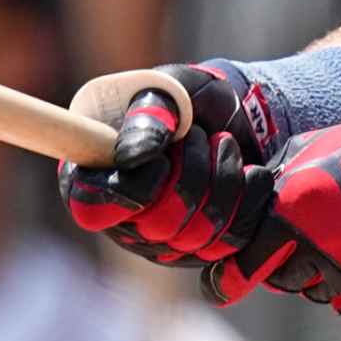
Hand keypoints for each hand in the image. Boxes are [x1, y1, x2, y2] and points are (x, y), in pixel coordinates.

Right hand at [59, 61, 283, 265]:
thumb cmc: (191, 100)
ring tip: (223, 143)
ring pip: (197, 236)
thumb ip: (149, 113)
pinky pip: (232, 242)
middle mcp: (124, 219)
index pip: (92, 209)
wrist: (238, 116)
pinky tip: (249, 171)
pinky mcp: (204, 250)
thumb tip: (132, 155)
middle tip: (198, 136)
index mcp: (95, 177)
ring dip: (221, 179)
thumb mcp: (170, 89)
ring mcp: (163, 242)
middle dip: (190, 173)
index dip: (131, 188)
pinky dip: (248, 198)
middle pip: (156, 225)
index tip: (162, 157)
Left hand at [205, 108, 340, 314]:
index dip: (235, 273)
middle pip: (282, 282)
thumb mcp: (317, 149)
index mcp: (294, 214)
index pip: (246, 265)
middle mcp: (320, 252)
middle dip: (283, 265)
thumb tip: (257, 200)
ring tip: (340, 241)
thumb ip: (281, 180)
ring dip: (318, 275)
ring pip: (316, 293)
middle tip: (297, 244)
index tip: (229, 278)